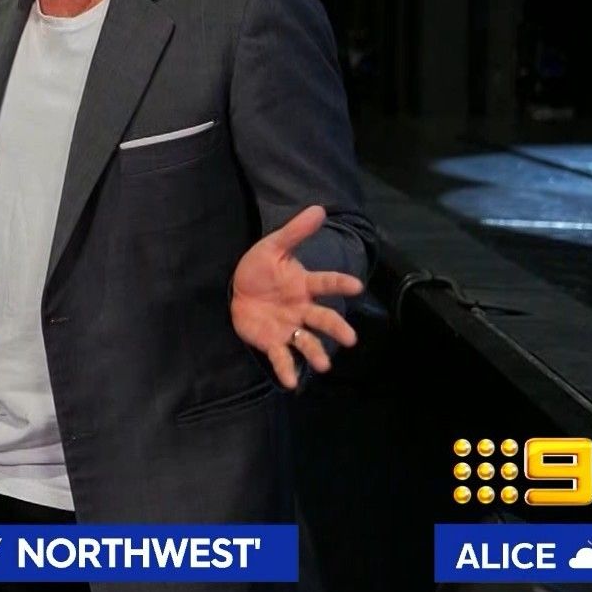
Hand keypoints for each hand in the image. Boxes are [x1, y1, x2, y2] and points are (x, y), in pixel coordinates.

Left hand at [229, 206, 364, 388]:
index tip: (356, 286)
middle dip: (336, 328)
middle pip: (323, 319)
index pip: (325, 283)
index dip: (340, 284)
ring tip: (324, 365)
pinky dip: (287, 370)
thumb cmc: (259, 268)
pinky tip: (292, 382)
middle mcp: (302, 309)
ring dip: (316, 353)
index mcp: (303, 285)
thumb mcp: (273, 246)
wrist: (235, 290)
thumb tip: (319, 208)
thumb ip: (295, 231)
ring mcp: (289, 327)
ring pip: (307, 342)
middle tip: (350, 339)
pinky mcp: (273, 342)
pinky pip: (282, 357)